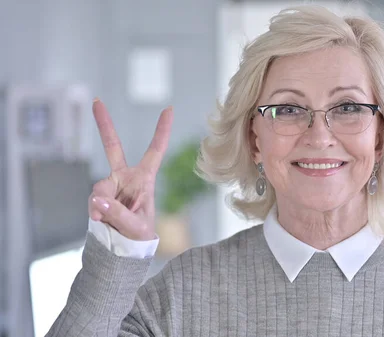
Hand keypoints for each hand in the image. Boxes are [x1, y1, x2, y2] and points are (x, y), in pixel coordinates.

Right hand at [88, 99, 173, 240]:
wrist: (125, 248)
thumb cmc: (139, 235)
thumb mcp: (135, 227)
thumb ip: (118, 214)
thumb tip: (98, 201)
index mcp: (144, 179)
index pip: (155, 151)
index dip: (161, 131)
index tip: (169, 109)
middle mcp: (126, 178)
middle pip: (113, 147)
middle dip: (104, 125)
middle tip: (97, 102)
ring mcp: (110, 186)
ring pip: (100, 188)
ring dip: (102, 205)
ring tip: (110, 220)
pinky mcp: (98, 196)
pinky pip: (92, 200)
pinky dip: (95, 211)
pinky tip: (101, 220)